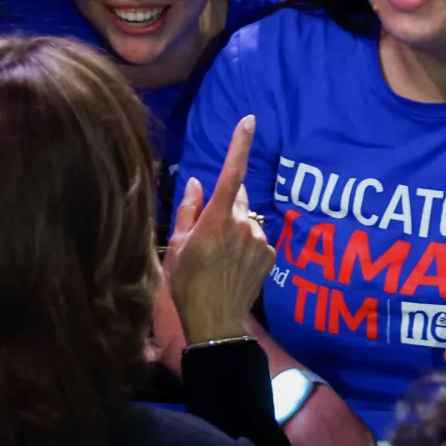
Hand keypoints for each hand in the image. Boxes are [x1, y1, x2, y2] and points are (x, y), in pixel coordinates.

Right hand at [166, 116, 274, 342]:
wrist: (215, 323)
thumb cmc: (187, 284)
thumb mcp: (176, 245)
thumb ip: (187, 209)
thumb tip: (195, 182)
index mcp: (216, 219)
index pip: (231, 173)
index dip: (240, 145)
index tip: (249, 121)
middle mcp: (242, 224)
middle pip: (236, 199)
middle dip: (223, 206)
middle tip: (206, 234)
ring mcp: (259, 239)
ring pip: (245, 220)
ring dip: (234, 228)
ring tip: (218, 256)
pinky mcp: (269, 254)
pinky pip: (256, 238)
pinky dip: (245, 244)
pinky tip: (233, 265)